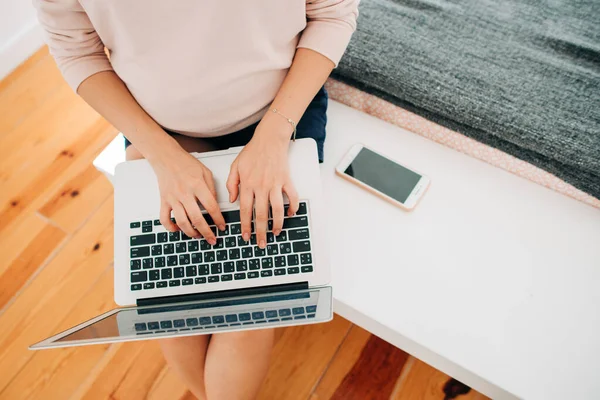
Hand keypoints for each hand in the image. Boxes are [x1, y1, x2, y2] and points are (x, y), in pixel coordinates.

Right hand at [151, 148, 225, 243]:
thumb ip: (212, 189)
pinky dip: (170, 227)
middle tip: (212, 239)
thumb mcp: (205, 172)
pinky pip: (164, 218)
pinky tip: (178, 230)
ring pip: (182, 222)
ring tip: (197, 236)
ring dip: (191, 233)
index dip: (218, 219)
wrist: (166, 157)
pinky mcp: (163, 200)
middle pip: (197, 218)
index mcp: (197, 185)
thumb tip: (215, 206)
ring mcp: (173, 198)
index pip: (211, 207)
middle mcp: (185, 193)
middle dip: (207, 232)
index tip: (222, 226)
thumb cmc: (186, 163)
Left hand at [226, 117, 299, 248]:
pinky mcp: (287, 180)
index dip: (245, 226)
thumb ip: (232, 184)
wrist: (269, 139)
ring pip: (277, 209)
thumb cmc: (252, 152)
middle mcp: (262, 186)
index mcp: (248, 184)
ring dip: (277, 223)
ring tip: (276, 233)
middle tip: (261, 243)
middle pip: (261, 214)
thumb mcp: (235, 166)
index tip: (245, 236)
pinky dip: (293, 207)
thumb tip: (232, 200)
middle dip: (260, 231)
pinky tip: (290, 215)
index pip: (245, 210)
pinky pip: (292, 197)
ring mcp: (275, 184)